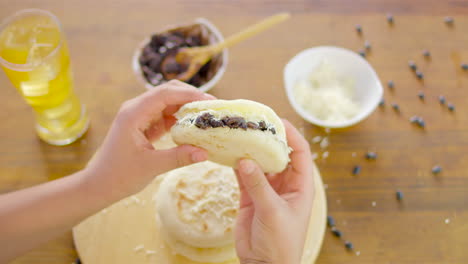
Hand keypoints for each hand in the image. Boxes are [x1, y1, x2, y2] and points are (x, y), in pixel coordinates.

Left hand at [85, 80, 213, 200]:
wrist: (99, 185)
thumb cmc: (119, 175)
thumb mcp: (151, 167)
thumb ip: (179, 157)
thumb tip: (205, 153)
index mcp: (134, 113)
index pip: (165, 94)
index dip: (189, 95)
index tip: (210, 103)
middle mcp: (136, 109)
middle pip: (168, 92)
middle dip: (191, 97)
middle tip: (213, 108)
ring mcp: (140, 115)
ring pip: (168, 102)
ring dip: (187, 107)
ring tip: (207, 116)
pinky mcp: (143, 124)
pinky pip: (165, 114)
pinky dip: (180, 118)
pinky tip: (193, 126)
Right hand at [234, 120, 313, 263]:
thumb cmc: (281, 242)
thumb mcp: (273, 211)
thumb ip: (259, 185)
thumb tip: (246, 159)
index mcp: (301, 186)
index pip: (300, 153)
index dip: (291, 135)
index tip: (277, 120)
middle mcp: (285, 184)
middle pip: (278, 153)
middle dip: (267, 138)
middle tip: (252, 122)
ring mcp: (266, 189)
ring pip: (259, 162)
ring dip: (249, 149)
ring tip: (238, 133)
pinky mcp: (249, 196)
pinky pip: (243, 174)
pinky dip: (236, 164)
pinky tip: (227, 152)